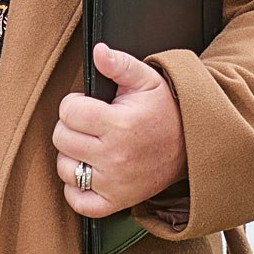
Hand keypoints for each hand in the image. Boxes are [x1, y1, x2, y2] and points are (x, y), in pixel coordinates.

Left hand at [52, 43, 189, 219]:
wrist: (192, 147)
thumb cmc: (166, 112)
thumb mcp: (148, 80)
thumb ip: (120, 64)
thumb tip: (98, 51)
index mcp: (119, 124)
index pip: (68, 112)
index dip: (74, 104)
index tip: (88, 105)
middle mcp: (114, 157)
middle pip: (62, 139)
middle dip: (71, 127)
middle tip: (91, 124)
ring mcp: (114, 183)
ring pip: (65, 169)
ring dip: (72, 157)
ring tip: (91, 146)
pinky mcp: (116, 201)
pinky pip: (78, 201)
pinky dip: (76, 189)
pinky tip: (89, 172)